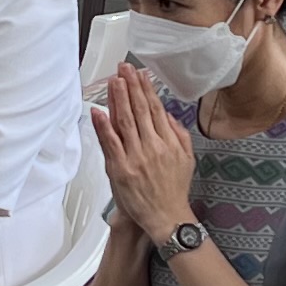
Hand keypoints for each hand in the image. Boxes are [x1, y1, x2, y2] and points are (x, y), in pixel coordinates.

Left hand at [91, 62, 199, 238]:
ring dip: (118, 98)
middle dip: (131, 86)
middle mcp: (153, 146)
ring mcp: (136, 157)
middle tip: (124, 67)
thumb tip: (169, 116)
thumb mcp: (187, 160)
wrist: (166, 217)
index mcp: (168, 142)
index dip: (146, 89)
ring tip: (113, 79)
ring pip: (125, 122)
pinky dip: (103, 126)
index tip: (139, 74)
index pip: (156, 109)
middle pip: (140, 110)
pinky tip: (98, 111)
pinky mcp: (121, 170)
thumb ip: (180, 135)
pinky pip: (111, 143)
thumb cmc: (173, 190)